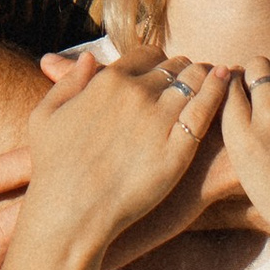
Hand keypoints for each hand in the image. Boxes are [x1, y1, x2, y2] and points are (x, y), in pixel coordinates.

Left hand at [0, 48, 167, 269]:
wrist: (219, 147)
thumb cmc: (168, 114)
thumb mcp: (123, 95)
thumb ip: (80, 84)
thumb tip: (45, 60)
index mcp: (69, 151)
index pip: (10, 166)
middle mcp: (77, 182)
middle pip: (18, 206)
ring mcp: (100, 212)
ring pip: (51, 239)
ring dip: (19, 254)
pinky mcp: (128, 236)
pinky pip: (92, 258)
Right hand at [14, 54, 233, 267]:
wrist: (69, 214)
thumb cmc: (53, 169)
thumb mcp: (45, 116)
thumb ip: (67, 81)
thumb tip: (89, 59)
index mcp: (108, 81)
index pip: (147, 54)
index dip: (157, 63)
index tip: (163, 75)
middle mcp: (136, 94)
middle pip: (174, 66)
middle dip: (182, 72)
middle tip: (191, 82)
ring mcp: (159, 120)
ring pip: (195, 81)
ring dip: (204, 78)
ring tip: (212, 82)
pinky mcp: (179, 149)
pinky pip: (206, 109)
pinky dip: (218, 92)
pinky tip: (224, 84)